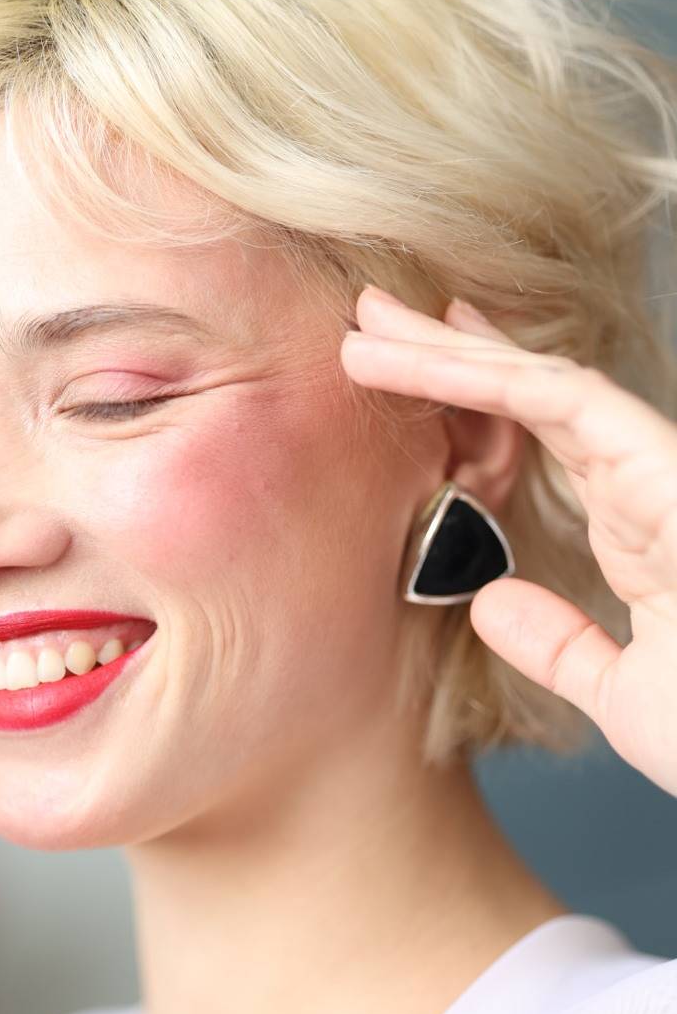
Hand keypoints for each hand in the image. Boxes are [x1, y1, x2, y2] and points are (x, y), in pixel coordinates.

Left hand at [340, 284, 676, 798]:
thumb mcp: (621, 696)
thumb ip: (560, 645)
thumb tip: (491, 602)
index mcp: (640, 529)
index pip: (545, 442)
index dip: (474, 398)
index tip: (405, 369)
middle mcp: (648, 488)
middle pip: (532, 398)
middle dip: (446, 353)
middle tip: (367, 317)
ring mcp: (661, 473)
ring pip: (540, 383)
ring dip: (450, 351)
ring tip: (366, 323)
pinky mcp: (669, 473)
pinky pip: (568, 401)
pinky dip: (490, 374)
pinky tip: (425, 355)